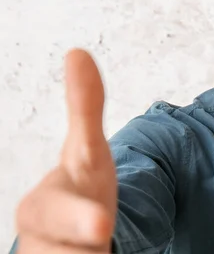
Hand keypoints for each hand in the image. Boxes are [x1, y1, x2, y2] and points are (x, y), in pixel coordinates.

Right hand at [15, 49, 116, 252]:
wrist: (71, 230)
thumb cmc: (80, 188)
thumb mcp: (88, 151)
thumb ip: (84, 107)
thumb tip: (78, 51)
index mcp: (41, 207)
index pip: (57, 215)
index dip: (80, 220)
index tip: (103, 226)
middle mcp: (37, 243)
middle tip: (104, 239)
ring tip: (103, 248)